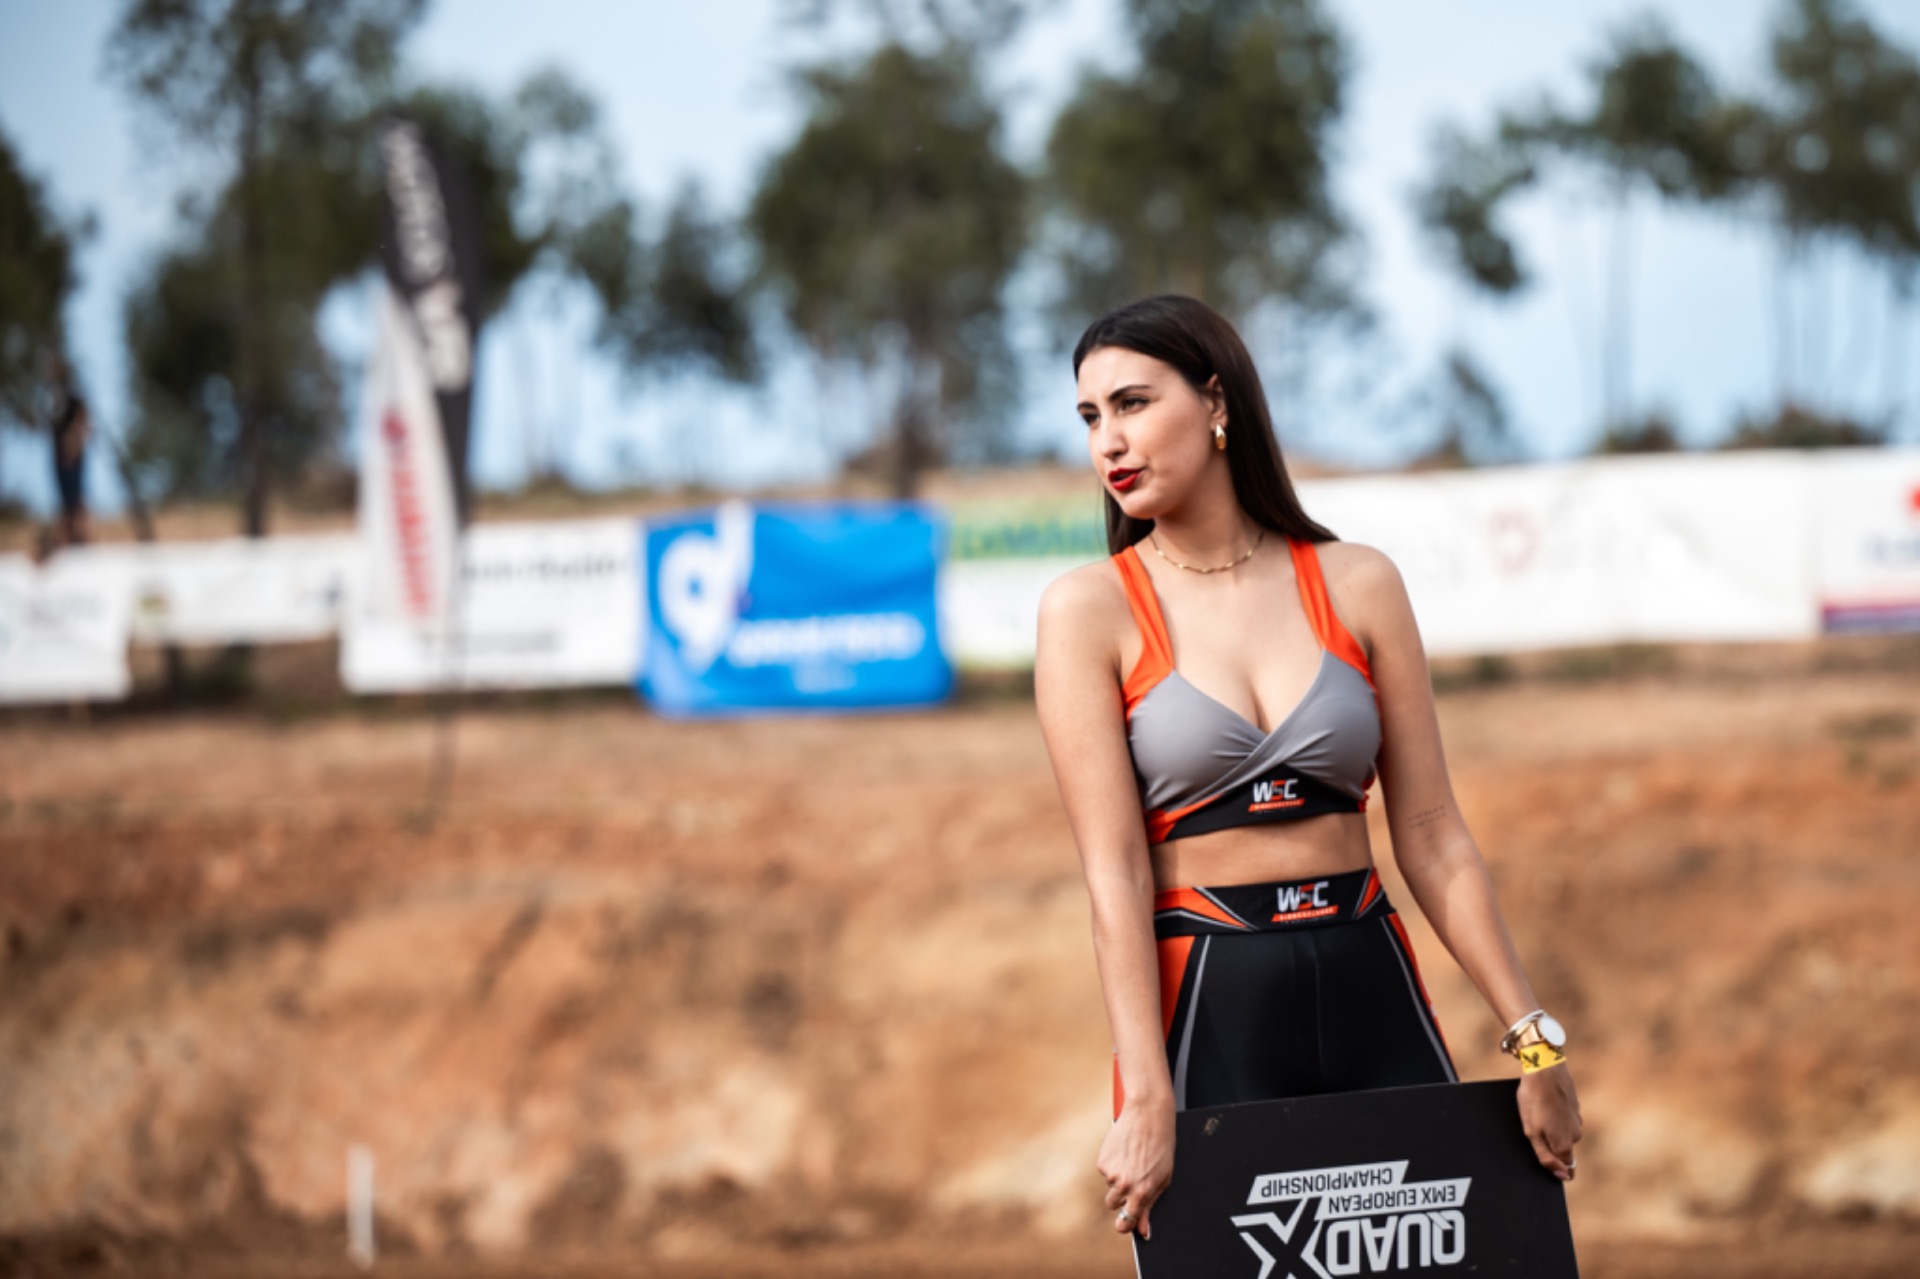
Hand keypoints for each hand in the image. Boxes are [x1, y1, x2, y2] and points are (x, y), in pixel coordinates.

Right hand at [1098, 1097, 1174, 1240]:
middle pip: (1114, 1205)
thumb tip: (1144, 1230)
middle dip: (1121, 1197)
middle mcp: (1124, 1185)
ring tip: (1132, 1159)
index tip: (1125, 1224)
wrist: (1148, 1115)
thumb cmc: (1161, 1146)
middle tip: (1132, 1180)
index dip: (1125, 1225)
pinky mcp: (1102, 1160)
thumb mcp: (1163, 1178)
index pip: (1125, 1222)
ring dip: (1117, 1178)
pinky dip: (1113, 1164)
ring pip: (1110, 1186)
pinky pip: (1105, 1170)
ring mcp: (1111, 1172)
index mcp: (1142, 1192)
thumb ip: (1151, 1205)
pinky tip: (1124, 1151)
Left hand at [1517, 1064, 1582, 1180]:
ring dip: (1551, 1129)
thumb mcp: (1532, 1133)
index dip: (1555, 1169)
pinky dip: (1554, 1116)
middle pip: (1563, 1151)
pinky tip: (1543, 1106)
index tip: (1545, 1164)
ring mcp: (1577, 1120)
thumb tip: (1562, 1176)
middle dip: (1550, 1146)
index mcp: (1565, 1144)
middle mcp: (1575, 1135)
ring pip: (1563, 1133)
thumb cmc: (1534, 1100)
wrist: (1545, 1069)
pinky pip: (1563, 1119)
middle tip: (1534, 1132)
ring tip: (1536, 1116)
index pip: (1566, 1168)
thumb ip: (1546, 1157)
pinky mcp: (1574, 1107)